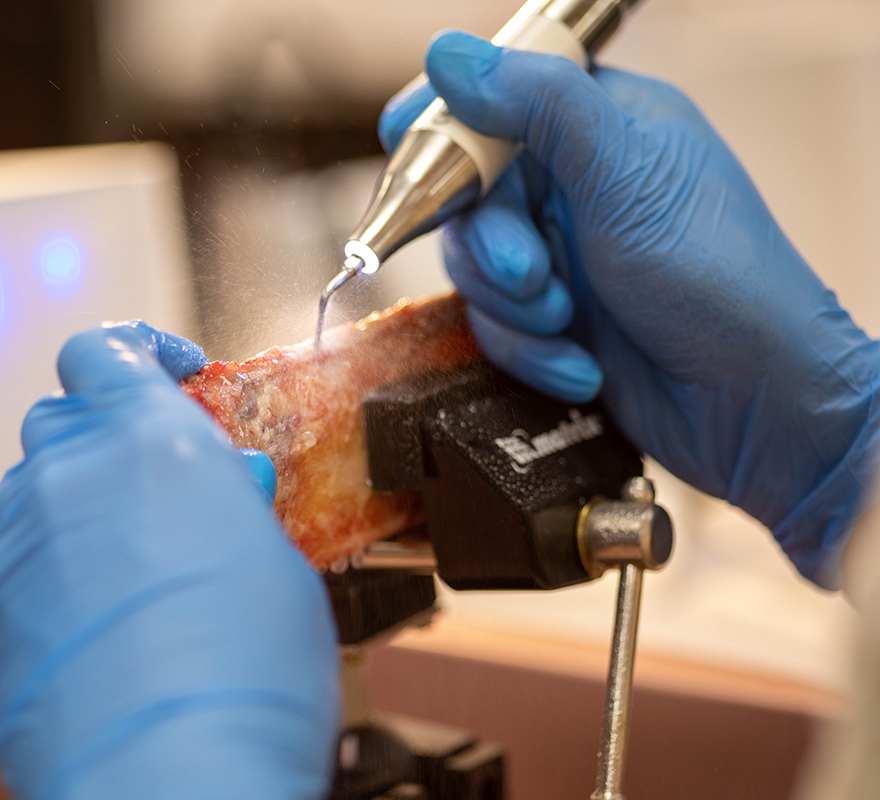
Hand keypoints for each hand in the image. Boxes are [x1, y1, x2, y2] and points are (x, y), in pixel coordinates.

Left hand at [0, 322, 337, 799]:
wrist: (170, 777)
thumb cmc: (245, 674)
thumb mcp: (275, 559)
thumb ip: (232, 501)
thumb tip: (222, 486)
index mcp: (146, 440)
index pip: (107, 350)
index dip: (140, 354)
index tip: (174, 375)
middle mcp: (67, 477)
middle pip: (64, 418)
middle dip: (109, 438)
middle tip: (163, 486)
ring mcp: (16, 542)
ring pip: (36, 491)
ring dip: (80, 506)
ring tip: (135, 565)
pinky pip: (11, 558)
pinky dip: (48, 566)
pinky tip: (95, 616)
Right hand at [380, 31, 879, 585]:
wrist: (753, 403)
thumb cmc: (717, 278)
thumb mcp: (626, 178)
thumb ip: (538, 107)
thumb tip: (448, 56)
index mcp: (602, 125)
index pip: (499, 99)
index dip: (446, 122)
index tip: (401, 139)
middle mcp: (576, 186)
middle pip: (469, 195)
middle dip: (493, 245)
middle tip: (529, 274)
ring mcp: (561, 255)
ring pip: (473, 267)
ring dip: (514, 309)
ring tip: (566, 324)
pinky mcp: (552, 320)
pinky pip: (494, 327)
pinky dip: (531, 352)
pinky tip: (582, 366)